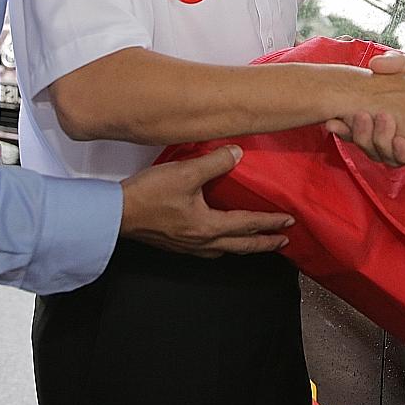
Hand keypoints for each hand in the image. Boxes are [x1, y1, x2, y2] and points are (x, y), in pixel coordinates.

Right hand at [119, 146, 293, 257]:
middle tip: (282, 241)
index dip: (270, 223)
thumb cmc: (148, 195)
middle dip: (264, 244)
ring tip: (254, 243)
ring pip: (224, 251)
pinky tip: (217, 240)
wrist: (116, 214)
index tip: (288, 222)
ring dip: (243, 247)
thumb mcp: (185, 172)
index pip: (248, 225)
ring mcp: (187, 246)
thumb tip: (237, 153)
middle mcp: (201, 242)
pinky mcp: (174, 244)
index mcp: (208, 227)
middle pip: (240, 246)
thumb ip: (214, 162)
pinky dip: (222, 247)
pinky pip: (207, 250)